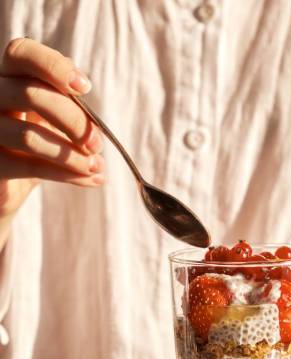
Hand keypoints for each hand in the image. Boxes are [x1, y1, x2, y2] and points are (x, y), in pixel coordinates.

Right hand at [0, 38, 104, 246]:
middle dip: (73, 120)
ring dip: (72, 154)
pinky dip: (68, 174)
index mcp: (8, 79)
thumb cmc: (33, 147)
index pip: (20, 53)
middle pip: (31, 94)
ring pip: (30, 136)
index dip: (53, 66)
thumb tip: (92, 114)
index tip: (84, 88)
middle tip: (96, 143)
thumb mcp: (51, 121)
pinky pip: (31, 167)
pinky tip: (90, 179)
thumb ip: (68, 107)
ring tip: (97, 166)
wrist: (7, 189)